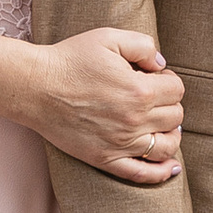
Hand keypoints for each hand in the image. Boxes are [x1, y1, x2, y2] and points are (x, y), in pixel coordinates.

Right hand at [29, 30, 184, 182]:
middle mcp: (135, 120)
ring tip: (163, 127)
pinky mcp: (105, 159)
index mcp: (140, 90)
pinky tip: (171, 168)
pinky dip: (160, 173)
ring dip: (171, 135)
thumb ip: (143, 46)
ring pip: (166, 146)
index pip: (176, 90)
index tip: (155, 78)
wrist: (36, 87)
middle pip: (174, 117)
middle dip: (169, 104)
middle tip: (153, 98)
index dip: (169, 81)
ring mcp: (121, 143)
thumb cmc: (70, 60)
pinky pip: (141, 174)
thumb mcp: (109, 38)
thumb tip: (161, 65)